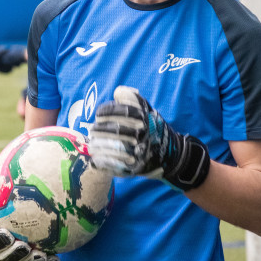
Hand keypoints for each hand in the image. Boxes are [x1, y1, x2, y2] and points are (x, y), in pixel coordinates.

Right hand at [0, 196, 58, 260]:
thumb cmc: (8, 205)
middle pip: (5, 257)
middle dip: (14, 254)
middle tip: (23, 246)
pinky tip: (56, 260)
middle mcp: (3, 251)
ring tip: (40, 255)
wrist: (29, 211)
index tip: (6, 232)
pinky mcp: (33, 260)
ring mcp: (19, 258)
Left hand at [88, 86, 209, 190]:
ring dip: (99, 145)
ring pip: (114, 148)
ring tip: (93, 143)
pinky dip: (103, 161)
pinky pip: (115, 165)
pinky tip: (95, 157)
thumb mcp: (146, 110)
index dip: (108, 111)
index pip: (125, 111)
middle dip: (101, 129)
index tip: (98, 113)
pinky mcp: (134, 168)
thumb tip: (118, 92)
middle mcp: (144, 135)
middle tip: (92, 129)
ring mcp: (140, 152)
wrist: (168, 155)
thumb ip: (132, 99)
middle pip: (117, 130)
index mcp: (146, 119)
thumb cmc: (150, 128)